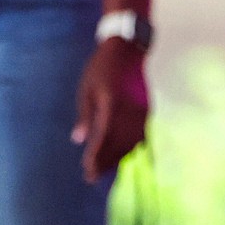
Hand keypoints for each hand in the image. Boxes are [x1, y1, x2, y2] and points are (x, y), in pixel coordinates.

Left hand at [73, 37, 149, 181]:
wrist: (128, 47)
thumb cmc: (102, 66)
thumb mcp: (86, 88)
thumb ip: (85, 115)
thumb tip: (78, 140)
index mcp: (111, 104)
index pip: (103, 137)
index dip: (95, 156)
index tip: (87, 170)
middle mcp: (129, 109)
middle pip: (118, 143)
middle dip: (105, 162)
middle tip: (92, 176)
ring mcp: (141, 109)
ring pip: (131, 141)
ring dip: (118, 157)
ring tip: (104, 168)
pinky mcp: (146, 107)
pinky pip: (140, 133)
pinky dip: (131, 146)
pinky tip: (123, 153)